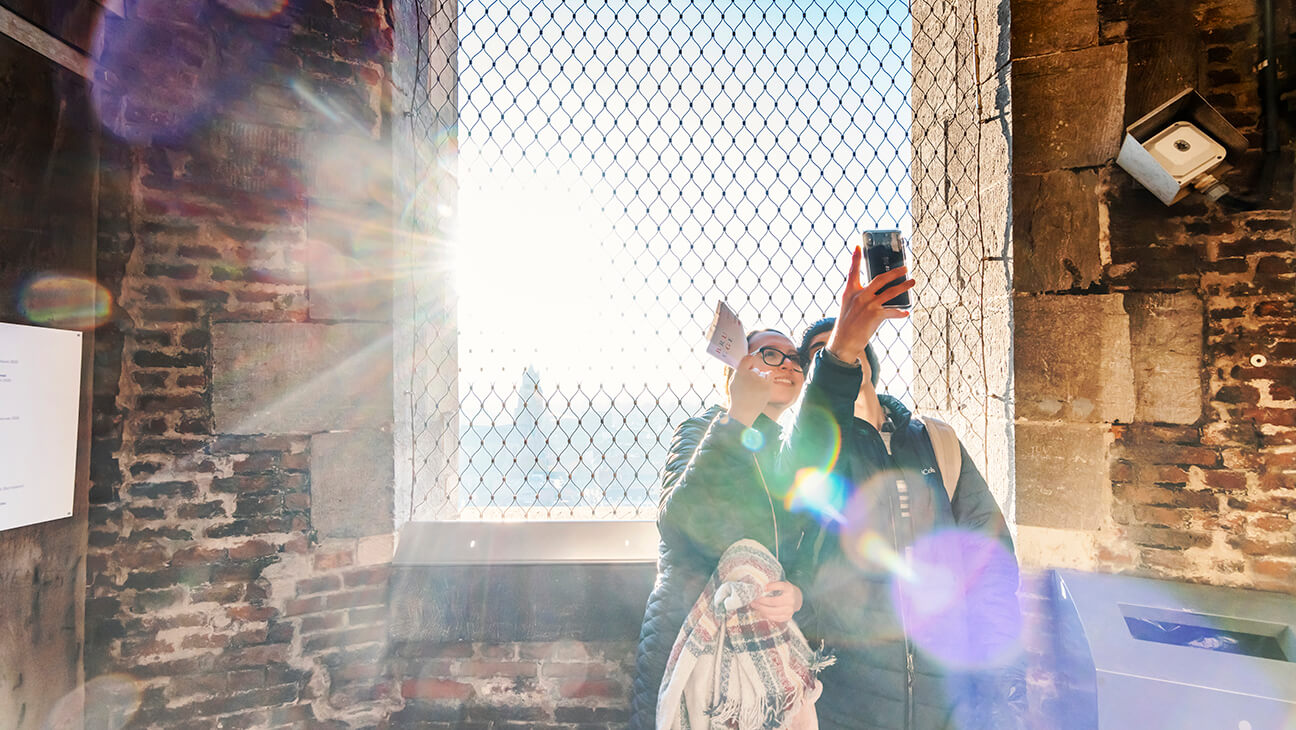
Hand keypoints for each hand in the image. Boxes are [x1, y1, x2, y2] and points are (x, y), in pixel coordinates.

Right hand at [726, 352, 773, 425]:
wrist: (744, 412)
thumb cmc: (738, 398)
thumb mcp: (733, 383)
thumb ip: (739, 372)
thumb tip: (746, 363)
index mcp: (740, 373)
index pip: (748, 358)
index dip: (750, 359)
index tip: (751, 362)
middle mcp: (750, 374)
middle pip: (755, 369)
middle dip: (753, 375)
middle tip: (750, 385)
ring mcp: (760, 380)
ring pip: (762, 373)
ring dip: (760, 379)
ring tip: (755, 390)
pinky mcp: (767, 386)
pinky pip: (770, 375)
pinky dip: (768, 378)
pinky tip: (763, 385)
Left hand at [750, 581, 801, 623]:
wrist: (797, 599)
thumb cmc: (786, 591)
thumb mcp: (783, 584)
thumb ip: (774, 584)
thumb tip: (760, 585)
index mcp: (790, 589)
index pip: (781, 586)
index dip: (772, 586)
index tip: (763, 587)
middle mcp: (791, 600)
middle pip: (774, 601)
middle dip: (762, 601)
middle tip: (754, 600)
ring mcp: (790, 609)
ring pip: (773, 612)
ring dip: (762, 609)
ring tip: (755, 606)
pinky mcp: (788, 616)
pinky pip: (775, 618)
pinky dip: (767, 615)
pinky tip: (761, 612)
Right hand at [825, 246, 914, 364]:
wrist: (843, 342)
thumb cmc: (847, 325)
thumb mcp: (848, 307)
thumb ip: (860, 296)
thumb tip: (877, 291)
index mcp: (850, 291)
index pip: (852, 271)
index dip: (855, 258)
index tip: (858, 246)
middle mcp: (859, 295)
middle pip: (880, 279)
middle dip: (895, 272)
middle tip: (905, 268)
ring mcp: (868, 305)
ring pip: (890, 292)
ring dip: (904, 287)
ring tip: (912, 282)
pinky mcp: (875, 315)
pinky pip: (892, 311)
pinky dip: (900, 313)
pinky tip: (906, 312)